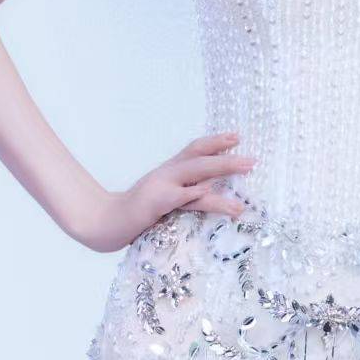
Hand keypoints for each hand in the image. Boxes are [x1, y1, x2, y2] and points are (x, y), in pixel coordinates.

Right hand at [69, 131, 254, 252]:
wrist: (108, 222)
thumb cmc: (139, 213)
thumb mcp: (165, 198)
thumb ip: (186, 193)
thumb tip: (211, 190)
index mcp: (169, 170)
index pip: (194, 149)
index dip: (215, 142)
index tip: (236, 137)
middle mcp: (167, 173)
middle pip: (200, 158)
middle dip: (227, 157)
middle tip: (252, 159)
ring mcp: (162, 186)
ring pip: (196, 172)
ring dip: (223, 168)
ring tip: (245, 171)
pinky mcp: (157, 202)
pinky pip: (181, 196)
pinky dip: (196, 192)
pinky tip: (210, 190)